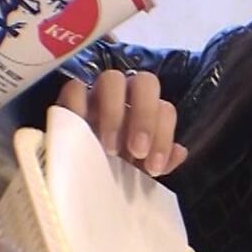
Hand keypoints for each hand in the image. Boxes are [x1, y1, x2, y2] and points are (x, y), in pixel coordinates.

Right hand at [56, 70, 187, 175]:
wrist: (82, 172)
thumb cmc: (118, 165)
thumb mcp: (140, 168)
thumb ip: (163, 160)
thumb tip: (180, 152)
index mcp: (149, 109)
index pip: (165, 109)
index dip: (163, 137)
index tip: (153, 167)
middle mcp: (128, 93)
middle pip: (146, 82)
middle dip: (144, 117)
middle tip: (137, 151)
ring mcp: (99, 91)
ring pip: (112, 79)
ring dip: (114, 113)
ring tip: (110, 149)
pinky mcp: (71, 96)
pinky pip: (75, 88)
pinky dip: (79, 107)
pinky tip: (82, 135)